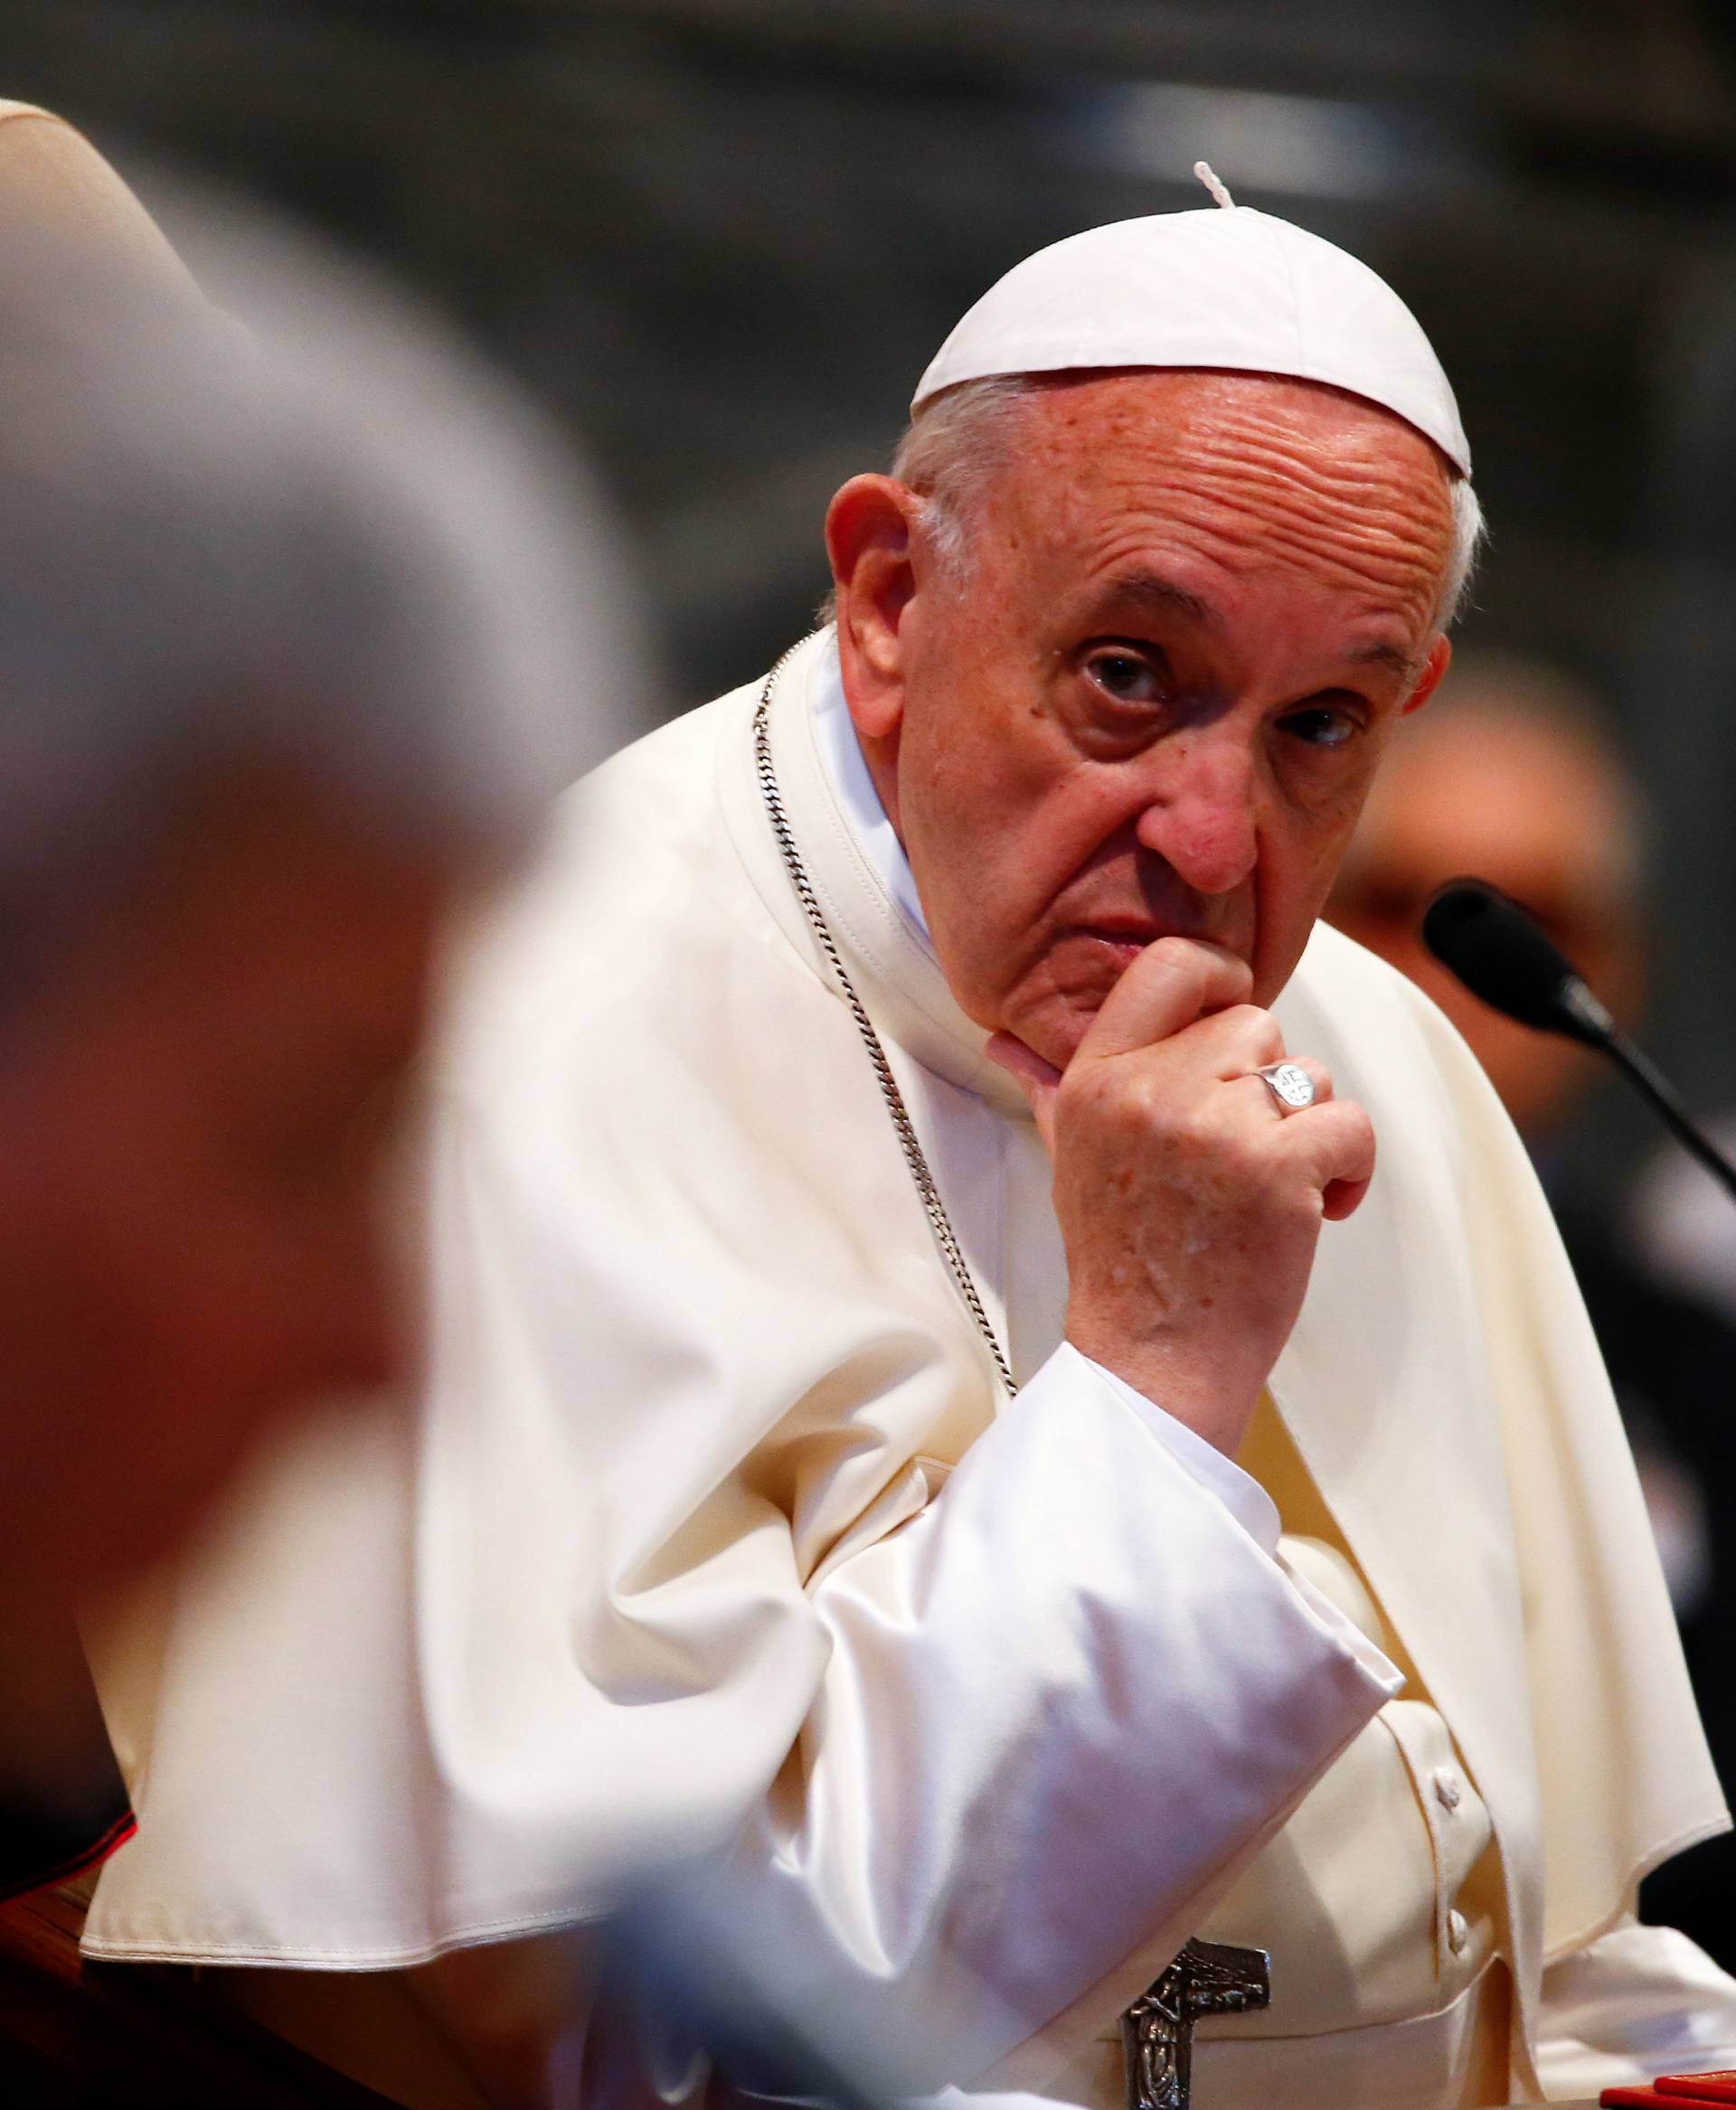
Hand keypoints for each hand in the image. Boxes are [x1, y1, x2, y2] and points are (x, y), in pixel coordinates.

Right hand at [988, 937, 1374, 1455]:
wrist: (1152, 1363)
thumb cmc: (1121, 1262)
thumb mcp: (1069, 1161)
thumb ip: (1049, 1089)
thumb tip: (1002, 1041)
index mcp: (1095, 1079)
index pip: (1169, 966)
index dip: (1219, 979)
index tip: (1232, 1024)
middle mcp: (1148, 1091)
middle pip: (1254, 1023)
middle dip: (1266, 1087)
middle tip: (1240, 1159)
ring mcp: (1212, 1128)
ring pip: (1307, 1070)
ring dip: (1310, 1129)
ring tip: (1273, 1191)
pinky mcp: (1276, 1169)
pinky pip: (1349, 1122)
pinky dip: (1349, 1169)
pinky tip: (1318, 1211)